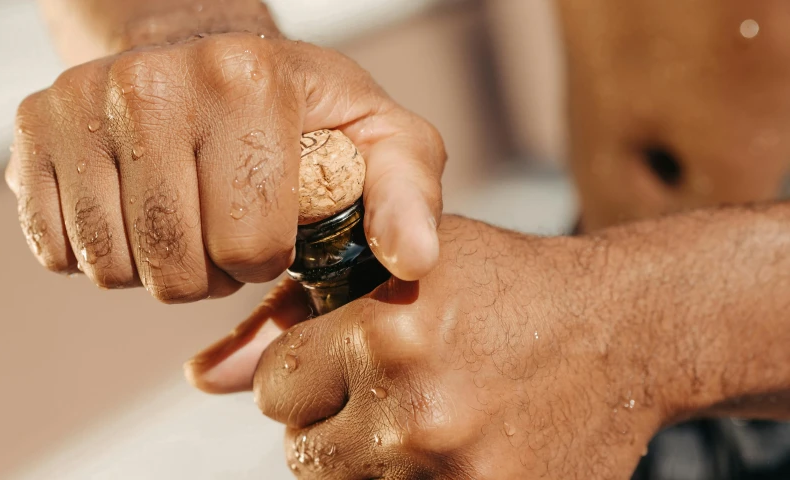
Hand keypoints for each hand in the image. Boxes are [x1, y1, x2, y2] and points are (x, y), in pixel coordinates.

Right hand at [6, 33, 444, 302]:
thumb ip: (405, 195)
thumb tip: (412, 261)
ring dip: (159, 265)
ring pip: (115, 268)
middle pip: (176, 269)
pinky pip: (61, 252)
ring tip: (187, 219)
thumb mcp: (376, 137)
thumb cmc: (297, 106)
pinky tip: (138, 211)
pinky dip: (105, 252)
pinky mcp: (33, 133)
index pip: (250, 246)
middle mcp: (150, 84)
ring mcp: (80, 104)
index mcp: (245, 80)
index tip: (274, 226)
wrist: (199, 50)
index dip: (268, 257)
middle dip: (213, 271)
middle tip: (226, 229)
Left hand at [243, 216, 665, 478]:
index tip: (341, 360)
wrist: (621, 329)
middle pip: (303, 451)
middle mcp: (413, 407)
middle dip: (334, 421)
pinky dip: (409, 479)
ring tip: (422, 415)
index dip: (307, 372)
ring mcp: (452, 470)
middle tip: (389, 392)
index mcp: (384, 330)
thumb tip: (203, 378)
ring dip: (370, 459)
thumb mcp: (406, 265)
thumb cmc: (505, 285)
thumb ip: (295, 313)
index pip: (276, 387)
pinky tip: (448, 444)